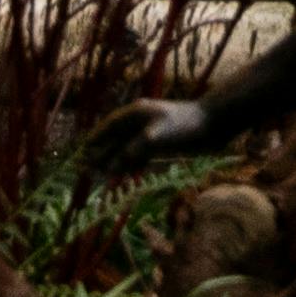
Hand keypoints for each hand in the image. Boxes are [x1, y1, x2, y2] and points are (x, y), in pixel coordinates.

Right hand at [85, 92, 210, 179]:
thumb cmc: (184, 126)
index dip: (94, 140)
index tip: (81, 153)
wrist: (213, 124)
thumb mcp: (155, 137)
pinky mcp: (161, 143)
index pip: (109, 126)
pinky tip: (129, 180)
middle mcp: (140, 121)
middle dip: (102, 156)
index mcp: (136, 113)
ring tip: (106, 183)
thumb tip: (112, 165)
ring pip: (128, 150)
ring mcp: (150, 132)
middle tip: (87, 173)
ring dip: (117, 165)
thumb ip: (133, 151)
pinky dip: (134, 167)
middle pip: (116, 140)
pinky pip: (141, 156)